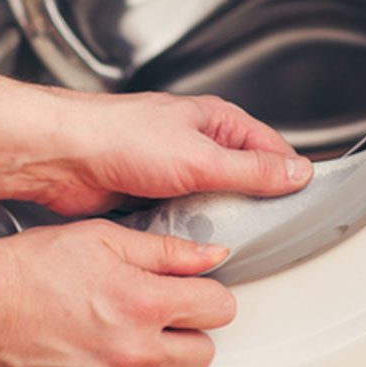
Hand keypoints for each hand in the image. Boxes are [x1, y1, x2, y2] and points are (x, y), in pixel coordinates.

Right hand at [0, 220, 234, 366]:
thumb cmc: (27, 267)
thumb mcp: (104, 238)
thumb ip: (167, 250)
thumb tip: (211, 256)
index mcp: (144, 302)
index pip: (219, 309)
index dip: (209, 295)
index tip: (197, 292)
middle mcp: (132, 350)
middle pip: (201, 354)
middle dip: (190, 332)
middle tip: (162, 313)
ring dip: (146, 352)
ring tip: (107, 323)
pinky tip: (79, 343)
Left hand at [13, 90, 313, 215]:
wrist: (61, 157)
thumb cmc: (118, 137)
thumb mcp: (200, 158)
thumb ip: (252, 170)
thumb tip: (296, 173)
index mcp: (216, 122)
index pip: (270, 150)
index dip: (288, 176)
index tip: (304, 203)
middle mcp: (196, 144)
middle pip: (243, 181)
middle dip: (250, 206)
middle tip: (262, 230)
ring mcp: (173, 172)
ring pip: (212, 205)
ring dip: (215, 222)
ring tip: (223, 238)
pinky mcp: (151, 197)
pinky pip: (183, 221)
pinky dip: (187, 232)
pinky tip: (189, 243)